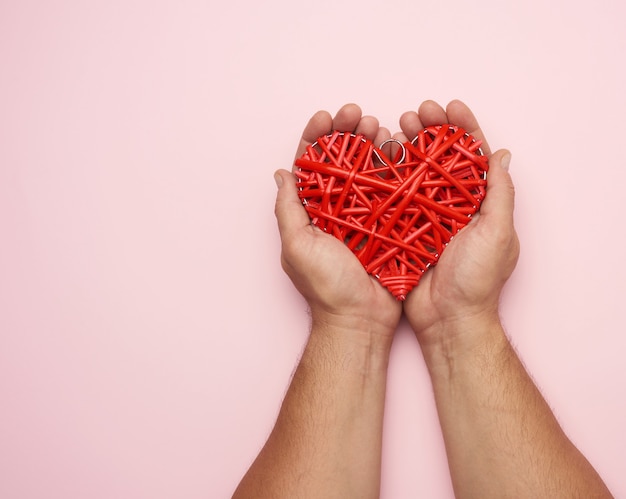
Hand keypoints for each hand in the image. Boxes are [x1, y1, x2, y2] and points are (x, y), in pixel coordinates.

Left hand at [274, 104, 401, 339]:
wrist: (361, 319)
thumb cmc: (326, 286)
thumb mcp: (297, 246)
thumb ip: (288, 210)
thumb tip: (282, 173)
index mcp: (312, 211)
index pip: (310, 166)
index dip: (316, 139)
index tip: (326, 117)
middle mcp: (338, 209)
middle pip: (341, 161)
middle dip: (347, 134)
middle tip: (358, 115)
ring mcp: (366, 215)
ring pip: (368, 170)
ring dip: (371, 144)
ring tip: (378, 126)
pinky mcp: (390, 224)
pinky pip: (393, 191)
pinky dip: (395, 168)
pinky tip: (398, 149)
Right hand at [398, 100, 519, 346]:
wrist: (447, 320)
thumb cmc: (477, 280)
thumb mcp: (497, 233)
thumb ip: (499, 194)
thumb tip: (502, 154)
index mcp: (479, 203)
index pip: (473, 157)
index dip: (463, 129)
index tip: (449, 107)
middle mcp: (452, 206)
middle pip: (440, 159)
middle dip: (430, 131)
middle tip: (416, 112)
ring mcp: (425, 217)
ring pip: (415, 173)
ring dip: (407, 147)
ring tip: (395, 126)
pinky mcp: (403, 230)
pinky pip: (394, 198)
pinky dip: (387, 176)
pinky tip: (379, 158)